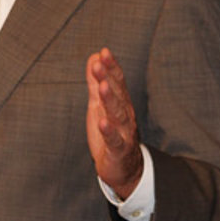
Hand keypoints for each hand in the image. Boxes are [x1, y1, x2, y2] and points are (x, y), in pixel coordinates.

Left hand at [85, 48, 143, 199]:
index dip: (111, 67)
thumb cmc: (110, 133)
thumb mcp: (99, 105)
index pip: (117, 81)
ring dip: (110, 100)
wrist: (123, 169)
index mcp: (120, 103)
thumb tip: (93, 57)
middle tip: (100, 63)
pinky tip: (103, 122)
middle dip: (109, 78)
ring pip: (118, 114)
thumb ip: (96, 82)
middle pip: (118, 94)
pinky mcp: (119, 150)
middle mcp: (125, 115)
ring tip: (103, 86)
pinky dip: (109, 131)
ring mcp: (124, 133)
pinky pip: (115, 140)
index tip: (104, 51)